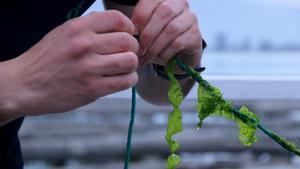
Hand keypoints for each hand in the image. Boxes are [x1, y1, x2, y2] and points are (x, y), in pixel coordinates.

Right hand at [1, 11, 138, 115]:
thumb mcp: (63, 33)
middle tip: (127, 54)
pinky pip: (125, 81)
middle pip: (127, 41)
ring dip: (132, 65)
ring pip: (130, 61)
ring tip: (124, 68)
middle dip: (133, 48)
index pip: (117, 18)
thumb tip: (117, 26)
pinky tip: (122, 79)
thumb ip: (89, 27)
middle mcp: (84, 45)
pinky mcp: (92, 89)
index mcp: (78, 28)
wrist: (24, 85)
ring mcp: (88, 68)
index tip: (127, 35)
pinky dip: (129, 80)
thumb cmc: (46, 59)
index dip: (128, 27)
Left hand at [132, 0, 202, 68]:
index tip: (132, 33)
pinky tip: (160, 59)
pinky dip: (165, 53)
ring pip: (171, 29)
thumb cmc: (159, 40)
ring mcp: (190, 19)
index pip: (151, 0)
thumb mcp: (146, 30)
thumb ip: (139, 26)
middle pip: (164, 12)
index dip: (140, 16)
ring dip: (155, 46)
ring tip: (146, 57)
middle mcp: (180, 4)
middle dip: (148, 33)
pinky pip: (178, 42)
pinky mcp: (196, 35)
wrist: (178, 57)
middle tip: (139, 49)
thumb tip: (129, 33)